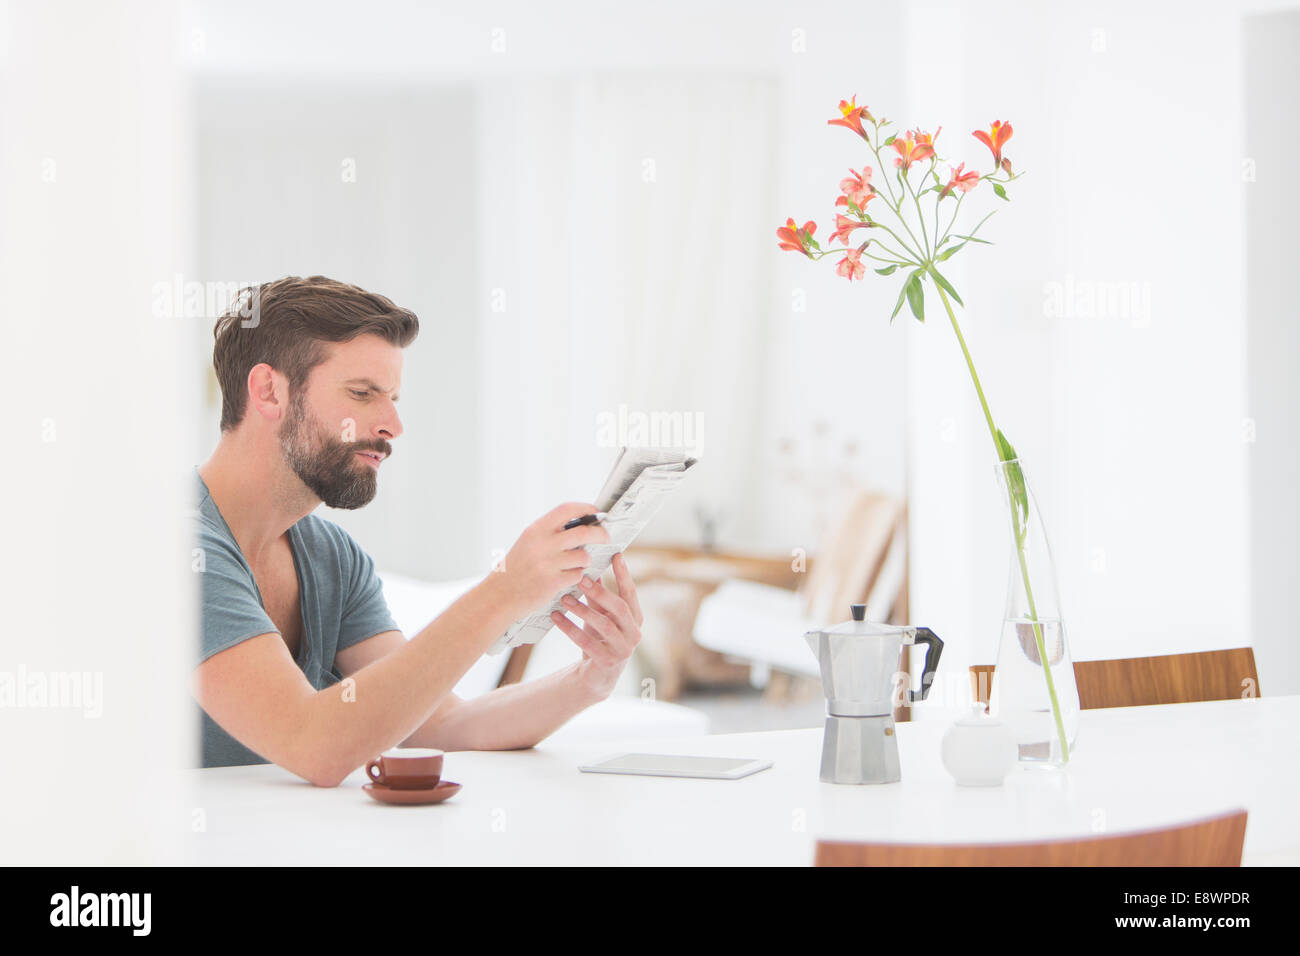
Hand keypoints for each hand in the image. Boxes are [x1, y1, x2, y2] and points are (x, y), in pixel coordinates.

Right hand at [490, 502, 610, 619]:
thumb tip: (582, 522)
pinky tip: (566, 577)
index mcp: (536, 530)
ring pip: (583, 556)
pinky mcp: (552, 582)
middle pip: (584, 532)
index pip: (567, 509)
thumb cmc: (517, 567)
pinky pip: (577, 575)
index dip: (585, 508)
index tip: (596, 513)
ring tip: (576, 564)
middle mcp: (542, 544)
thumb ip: (551, 532)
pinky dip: (576, 576)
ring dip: (585, 560)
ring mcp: (547, 564)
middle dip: (600, 534)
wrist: (500, 594)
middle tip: (605, 537)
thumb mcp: (528, 542)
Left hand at [550, 552, 642, 701]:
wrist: (596, 674)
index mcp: (636, 618)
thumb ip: (599, 595)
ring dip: (583, 610)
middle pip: (620, 608)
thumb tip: (592, 566)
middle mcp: (634, 633)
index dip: (624, 574)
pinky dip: (570, 629)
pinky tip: (556, 617)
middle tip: (581, 579)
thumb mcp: (601, 615)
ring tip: (565, 599)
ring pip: (604, 626)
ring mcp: (623, 650)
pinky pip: (588, 643)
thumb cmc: (600, 638)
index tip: (616, 555)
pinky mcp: (607, 662)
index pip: (631, 593)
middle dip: (601, 592)